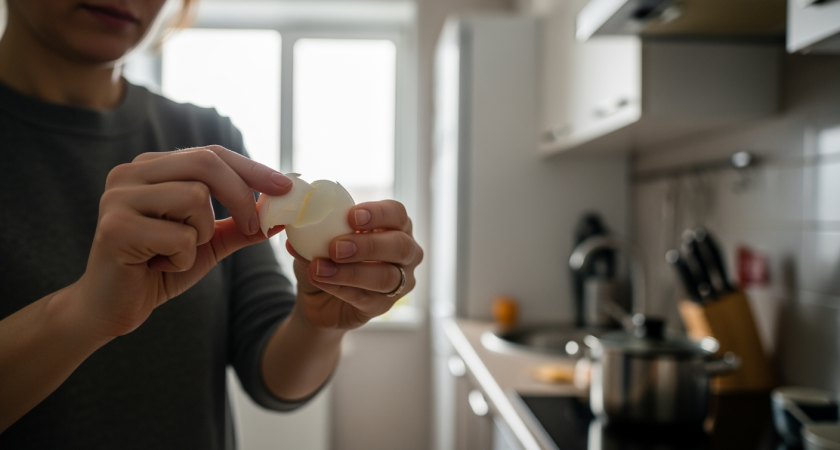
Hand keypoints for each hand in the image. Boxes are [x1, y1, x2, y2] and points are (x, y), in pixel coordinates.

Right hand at [70, 146, 291, 337]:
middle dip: (240, 196)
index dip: (252, 168)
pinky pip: (179, 236)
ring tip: (177, 253)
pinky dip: (183, 259)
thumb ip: (240, 225)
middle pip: (206, 164)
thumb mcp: (207, 243)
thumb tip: (281, 214)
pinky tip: (159, 266)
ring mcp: (118, 197)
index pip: (211, 154)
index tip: (286, 187)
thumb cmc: (158, 270)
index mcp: (152, 168)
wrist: (111, 308)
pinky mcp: (116, 228)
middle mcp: (130, 173)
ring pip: (195, 197)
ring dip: (201, 235)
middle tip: (253, 226)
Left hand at [286, 200, 422, 329]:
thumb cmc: (327, 258)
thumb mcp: (319, 239)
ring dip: (351, 271)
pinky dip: (340, 288)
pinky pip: (366, 298)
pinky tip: (319, 279)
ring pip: (386, 276)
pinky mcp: (383, 306)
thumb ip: (314, 230)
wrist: (318, 297)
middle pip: (400, 246)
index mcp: (395, 226)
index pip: (397, 213)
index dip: (379, 213)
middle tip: (336, 247)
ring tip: (320, 267)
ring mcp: (399, 282)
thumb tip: (298, 220)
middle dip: (367, 245)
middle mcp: (406, 253)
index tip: (351, 215)